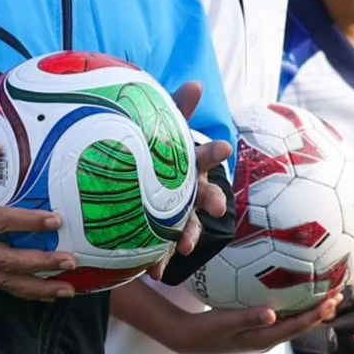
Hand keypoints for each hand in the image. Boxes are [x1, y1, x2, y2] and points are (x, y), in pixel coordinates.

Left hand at [147, 82, 230, 280]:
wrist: (131, 186)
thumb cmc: (152, 153)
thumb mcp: (160, 130)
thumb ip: (177, 110)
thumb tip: (197, 82)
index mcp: (187, 166)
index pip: (203, 156)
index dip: (213, 152)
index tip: (222, 146)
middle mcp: (187, 191)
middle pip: (203, 195)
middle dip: (210, 199)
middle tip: (216, 204)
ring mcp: (176, 214)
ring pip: (188, 226)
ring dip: (189, 234)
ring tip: (185, 244)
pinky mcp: (159, 236)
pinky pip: (161, 249)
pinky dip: (160, 259)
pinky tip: (154, 271)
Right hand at [167, 294, 341, 353]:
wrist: (187, 338)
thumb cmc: (204, 329)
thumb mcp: (224, 322)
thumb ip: (247, 318)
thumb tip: (272, 313)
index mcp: (264, 339)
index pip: (297, 327)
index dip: (317, 314)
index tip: (333, 300)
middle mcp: (267, 338)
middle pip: (300, 325)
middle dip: (320, 311)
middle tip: (338, 293)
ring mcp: (261, 334)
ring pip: (292, 321)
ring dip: (309, 309)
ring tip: (323, 294)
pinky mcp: (253, 328)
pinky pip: (280, 316)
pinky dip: (291, 306)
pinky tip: (290, 292)